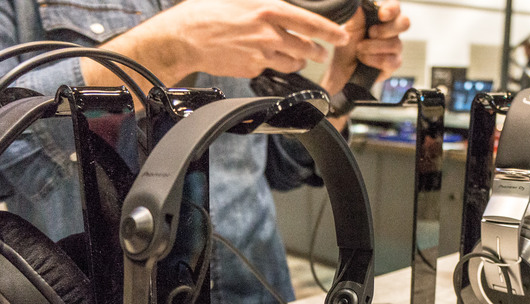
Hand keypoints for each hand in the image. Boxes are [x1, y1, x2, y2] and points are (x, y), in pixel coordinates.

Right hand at [86, 0, 350, 86]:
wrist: (186, 37)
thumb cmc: (208, 13)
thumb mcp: (241, 0)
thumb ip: (266, 8)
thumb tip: (281, 12)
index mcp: (269, 10)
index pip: (309, 22)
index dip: (330, 31)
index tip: (343, 35)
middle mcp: (269, 33)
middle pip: (305, 47)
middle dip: (317, 52)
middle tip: (321, 53)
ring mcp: (262, 54)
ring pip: (292, 63)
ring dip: (298, 62)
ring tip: (297, 58)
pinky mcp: (253, 69)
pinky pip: (270, 70)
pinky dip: (271, 66)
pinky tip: (262, 59)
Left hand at [320, 0, 409, 95]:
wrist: (341, 68)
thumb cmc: (346, 45)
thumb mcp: (348, 27)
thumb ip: (357, 15)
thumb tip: (362, 3)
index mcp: (382, 17)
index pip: (395, 7)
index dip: (392, 9)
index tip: (382, 15)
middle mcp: (391, 30)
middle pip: (404, 23)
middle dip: (386, 29)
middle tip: (370, 33)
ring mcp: (394, 47)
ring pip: (395, 44)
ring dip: (373, 47)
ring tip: (359, 49)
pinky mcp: (393, 64)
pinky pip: (391, 61)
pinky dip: (374, 60)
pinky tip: (364, 59)